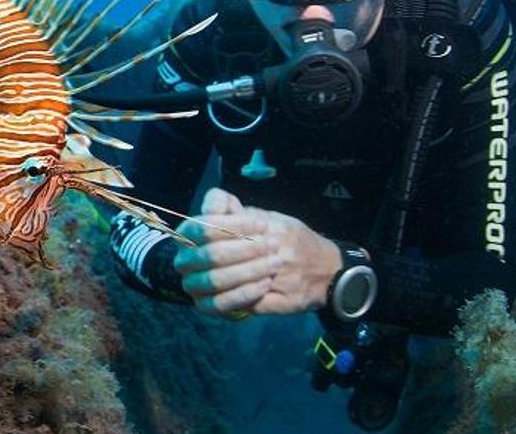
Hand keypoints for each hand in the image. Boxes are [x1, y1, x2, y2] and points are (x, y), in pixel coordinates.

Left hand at [173, 187, 341, 316]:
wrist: (331, 269)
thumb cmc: (295, 240)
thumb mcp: (271, 217)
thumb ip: (240, 213)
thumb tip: (208, 208)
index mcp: (268, 225)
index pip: (220, 225)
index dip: (197, 232)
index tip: (186, 239)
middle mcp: (274, 249)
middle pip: (218, 257)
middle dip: (196, 262)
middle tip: (183, 266)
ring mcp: (279, 278)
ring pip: (228, 284)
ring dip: (205, 286)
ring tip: (194, 285)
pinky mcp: (283, 303)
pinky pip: (246, 306)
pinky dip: (225, 304)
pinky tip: (212, 302)